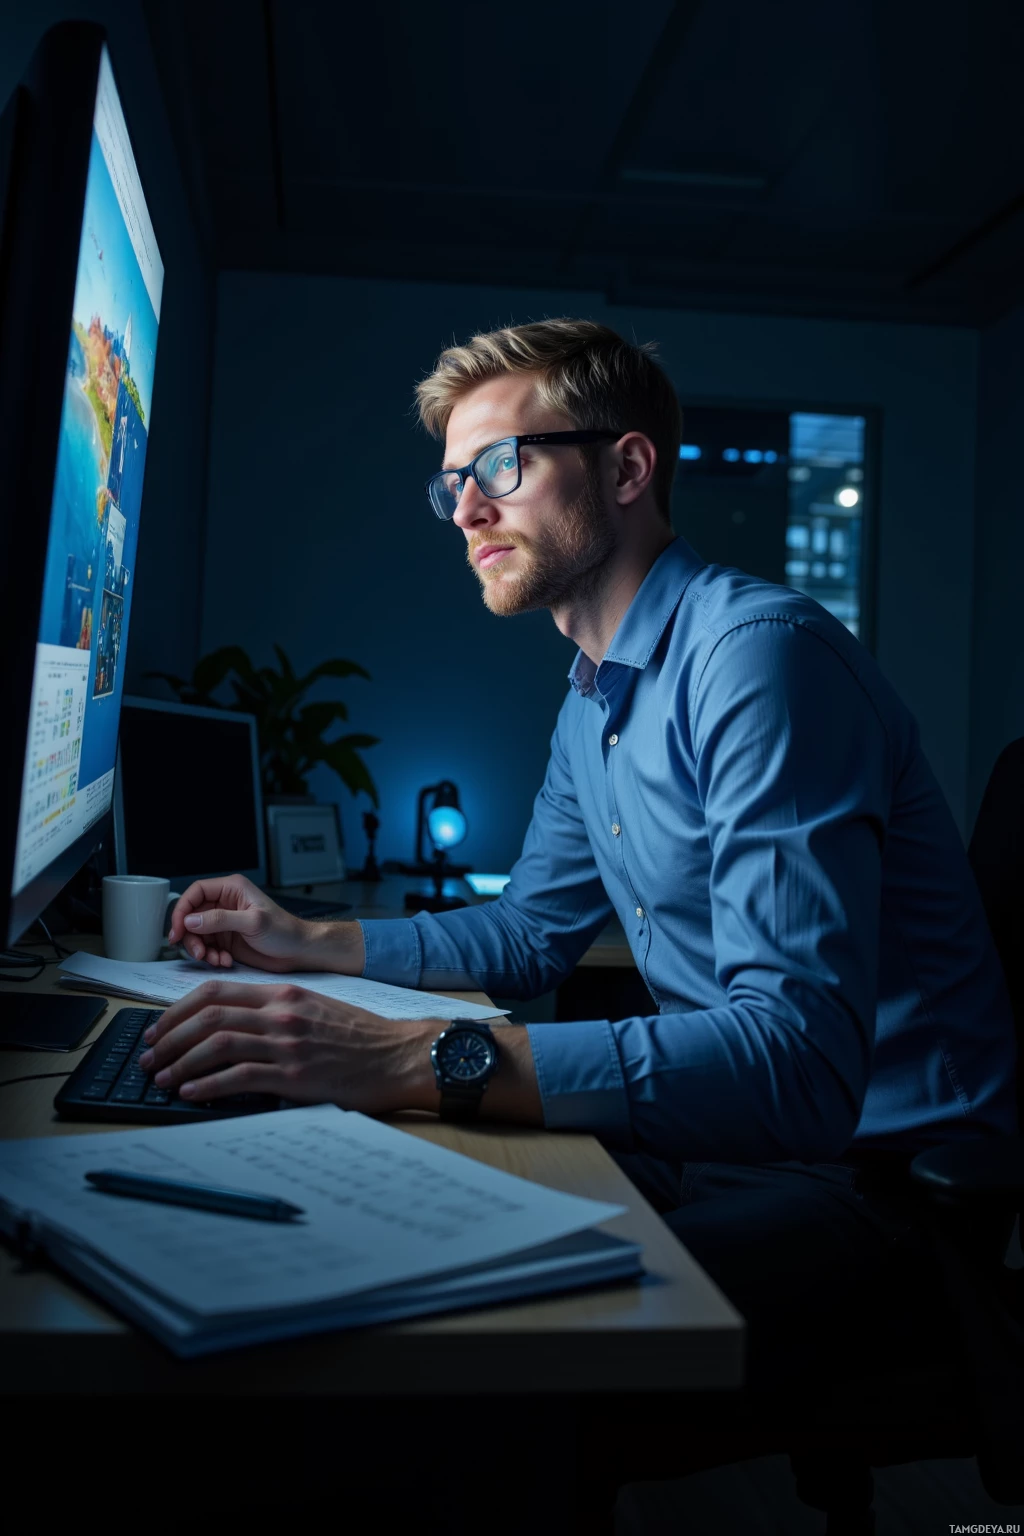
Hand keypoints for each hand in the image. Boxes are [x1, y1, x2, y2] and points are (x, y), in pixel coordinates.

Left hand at [137, 975, 441, 1110]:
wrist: (399, 1055)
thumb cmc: (360, 1037)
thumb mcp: (314, 1009)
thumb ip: (275, 1012)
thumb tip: (233, 1028)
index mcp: (283, 993)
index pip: (215, 991)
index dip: (178, 1010)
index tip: (159, 1028)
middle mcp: (280, 1013)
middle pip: (208, 1016)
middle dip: (169, 1037)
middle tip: (149, 1055)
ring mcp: (287, 1043)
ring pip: (217, 1044)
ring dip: (180, 1062)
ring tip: (162, 1077)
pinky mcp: (295, 1075)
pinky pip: (239, 1076)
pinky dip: (208, 1084)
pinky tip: (190, 1092)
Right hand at [167, 873, 357, 973]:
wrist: (299, 951)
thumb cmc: (284, 931)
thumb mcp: (253, 922)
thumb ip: (221, 919)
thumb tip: (191, 920)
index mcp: (231, 889)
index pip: (196, 892)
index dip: (182, 910)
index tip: (177, 931)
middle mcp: (225, 904)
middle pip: (191, 916)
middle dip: (192, 937)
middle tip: (199, 953)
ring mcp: (224, 923)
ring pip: (197, 934)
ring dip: (202, 950)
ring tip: (216, 960)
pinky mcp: (226, 940)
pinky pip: (207, 947)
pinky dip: (211, 957)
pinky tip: (225, 961)